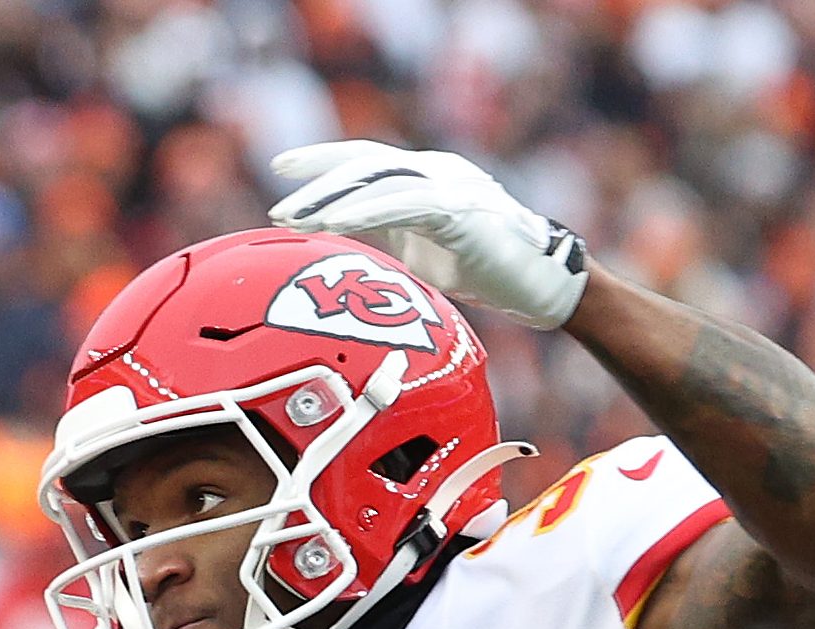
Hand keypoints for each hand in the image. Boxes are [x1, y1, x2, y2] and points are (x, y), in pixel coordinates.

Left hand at [268, 140, 588, 329]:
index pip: (365, 159)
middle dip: (318, 180)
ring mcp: (451, 185)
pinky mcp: (461, 209)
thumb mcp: (416, 247)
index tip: (280, 168)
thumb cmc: (477, 269)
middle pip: (366, 163)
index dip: (323, 160)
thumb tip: (333, 241)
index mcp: (423, 177)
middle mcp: (436, 171)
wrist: (536, 285)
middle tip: (278, 203)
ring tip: (294, 218)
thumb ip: (381, 233)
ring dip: (333, 199)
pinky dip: (367, 211)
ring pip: (381, 179)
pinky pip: (406, 204)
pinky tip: (335, 223)